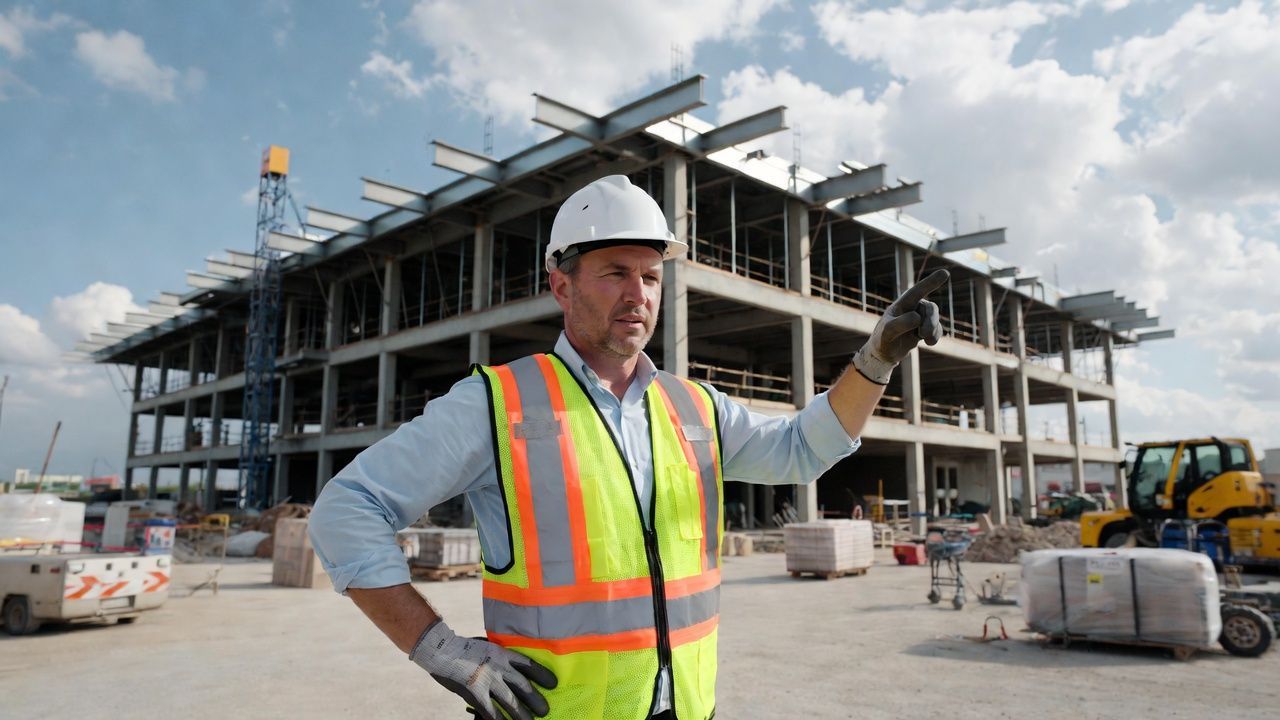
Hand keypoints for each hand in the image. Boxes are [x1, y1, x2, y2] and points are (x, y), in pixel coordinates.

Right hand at [410, 619, 556, 719]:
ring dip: (522, 714)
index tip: (554, 683)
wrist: (441, 650)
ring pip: (510, 702)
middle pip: (523, 686)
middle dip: (536, 700)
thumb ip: (500, 657)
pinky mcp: (475, 694)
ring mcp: (487, 681)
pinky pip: (491, 712)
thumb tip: (514, 666)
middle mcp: (499, 667)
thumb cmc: (464, 648)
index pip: (528, 665)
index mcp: (503, 654)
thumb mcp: (487, 647)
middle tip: (545, 710)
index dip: (542, 675)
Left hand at [852, 269, 948, 384]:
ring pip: (935, 318)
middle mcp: (912, 308)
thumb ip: (900, 323)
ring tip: (923, 339)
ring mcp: (920, 318)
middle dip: (930, 321)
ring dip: (932, 329)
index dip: (930, 282)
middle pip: (930, 308)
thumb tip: (918, 317)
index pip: (917, 291)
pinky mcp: (925, 329)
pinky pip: (938, 330)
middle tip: (923, 334)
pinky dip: (935, 337)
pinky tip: (928, 343)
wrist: (884, 354)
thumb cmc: (883, 339)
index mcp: (902, 304)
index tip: (945, 273)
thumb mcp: (887, 332)